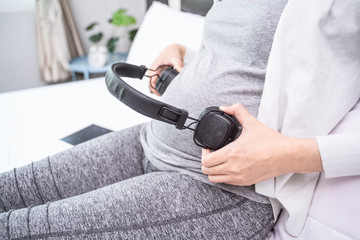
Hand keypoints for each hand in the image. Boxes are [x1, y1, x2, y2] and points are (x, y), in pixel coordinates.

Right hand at [148, 44, 185, 95]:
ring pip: (152, 83)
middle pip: (150, 83)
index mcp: (155, 66)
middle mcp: (153, 69)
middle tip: (160, 95)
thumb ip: (178, 65)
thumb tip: (181, 71)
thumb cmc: (172, 52)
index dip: (153, 88)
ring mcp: (155, 71)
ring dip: (155, 89)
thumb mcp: (175, 58)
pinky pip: (155, 81)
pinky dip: (157, 86)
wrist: (173, 49)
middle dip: (154, 90)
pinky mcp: (158, 73)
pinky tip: (161, 91)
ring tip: (160, 94)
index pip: (151, 80)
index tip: (159, 93)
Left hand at [201, 103, 323, 185]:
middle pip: (207, 171)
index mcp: (232, 153)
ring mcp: (239, 177)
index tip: (208, 148)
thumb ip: (237, 111)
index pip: (206, 161)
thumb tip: (225, 107)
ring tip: (218, 161)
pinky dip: (223, 175)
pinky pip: (226, 182)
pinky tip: (228, 166)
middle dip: (206, 162)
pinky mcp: (246, 182)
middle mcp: (233, 167)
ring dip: (213, 170)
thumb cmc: (271, 141)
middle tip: (212, 154)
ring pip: (214, 179)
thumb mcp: (252, 122)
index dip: (204, 153)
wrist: (287, 155)